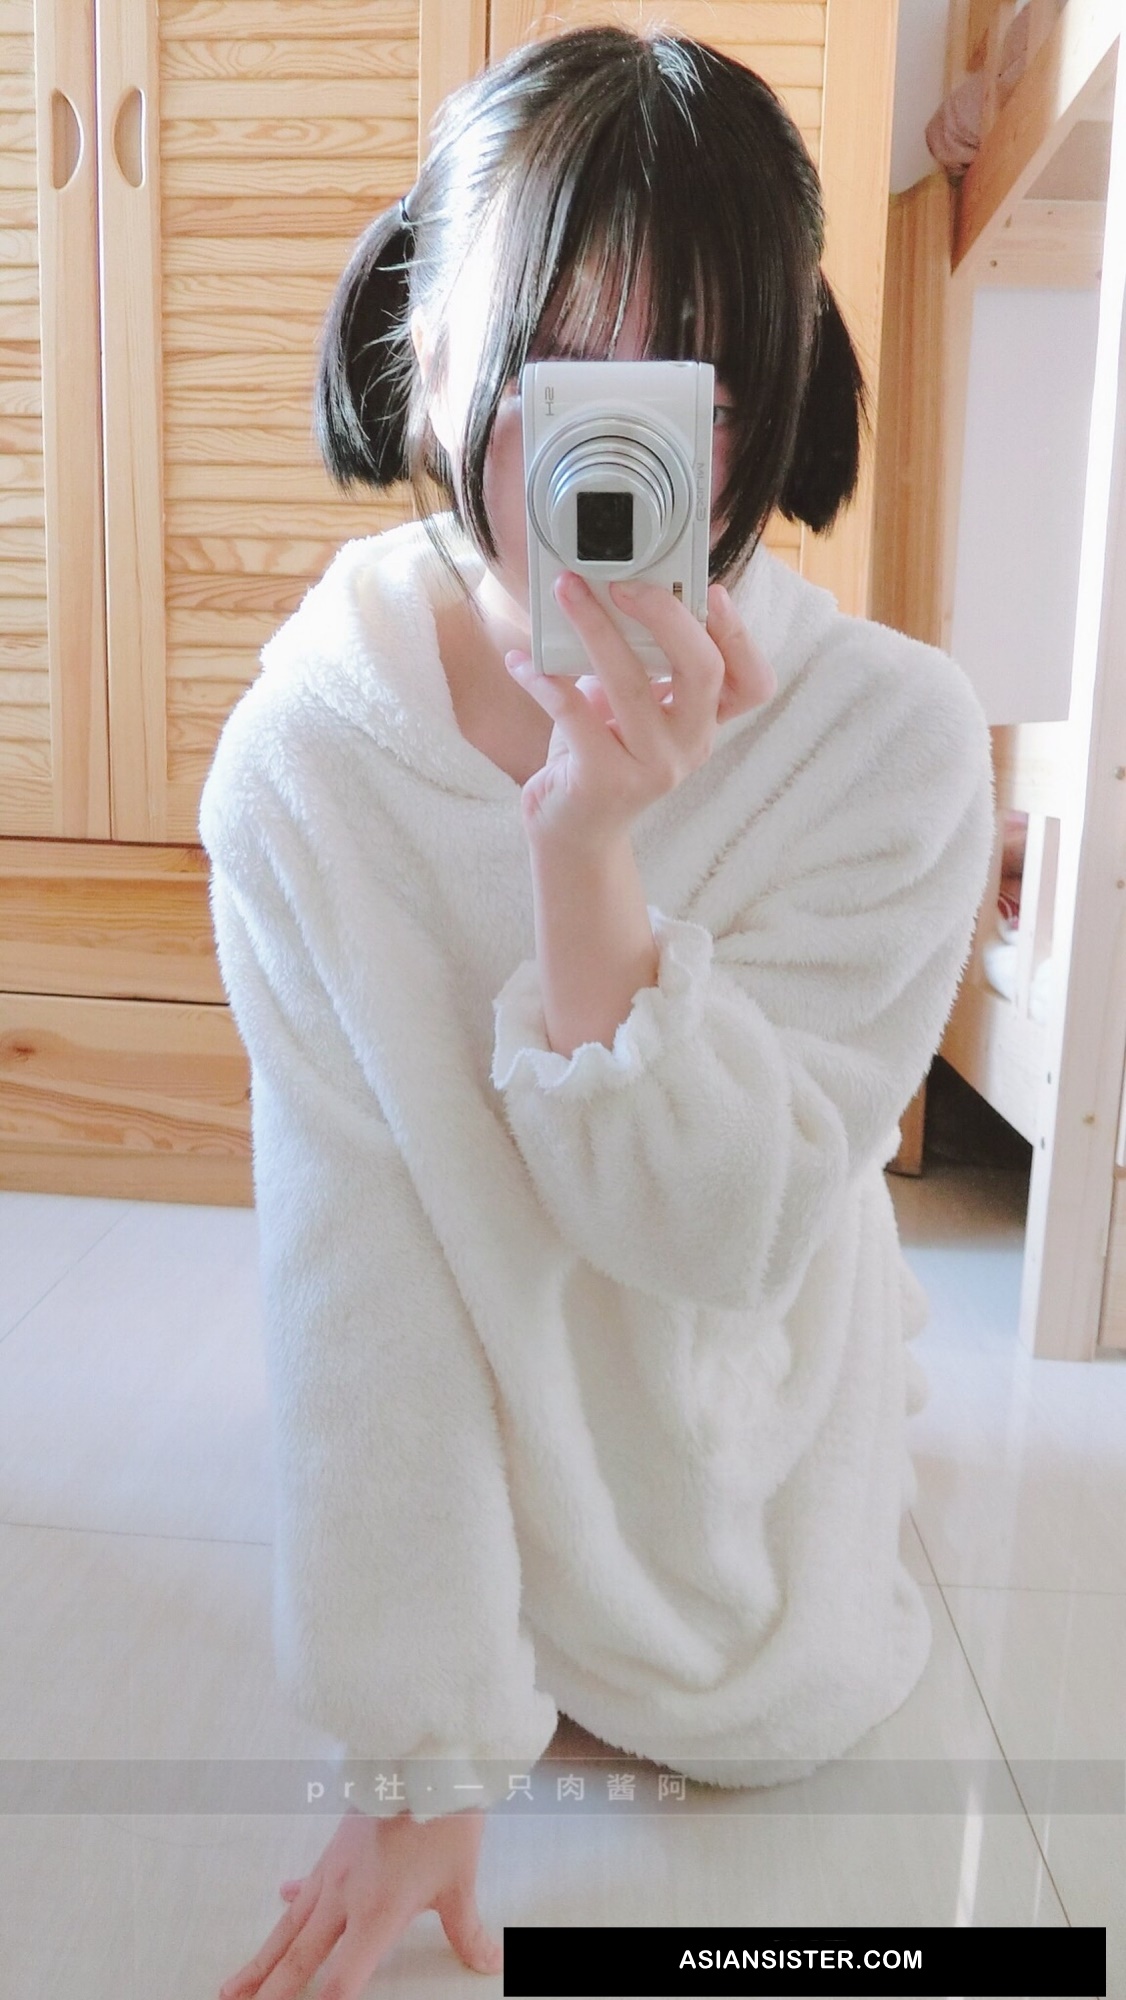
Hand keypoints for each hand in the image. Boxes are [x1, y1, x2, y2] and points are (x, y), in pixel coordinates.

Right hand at [217, 1805, 500, 1997]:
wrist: (422, 1757)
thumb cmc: (442, 1817)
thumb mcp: (460, 1881)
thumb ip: (468, 1930)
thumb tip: (489, 1962)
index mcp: (377, 1913)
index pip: (342, 1979)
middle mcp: (345, 1898)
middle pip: (298, 1958)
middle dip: (267, 1992)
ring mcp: (333, 1872)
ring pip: (287, 1928)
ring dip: (259, 1960)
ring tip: (232, 1986)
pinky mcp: (334, 1849)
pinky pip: (304, 1887)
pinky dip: (289, 1902)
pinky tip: (280, 1899)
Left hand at [505, 573, 775, 849]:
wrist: (573, 828)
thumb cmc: (600, 753)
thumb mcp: (630, 706)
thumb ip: (639, 662)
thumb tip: (611, 590)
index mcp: (704, 722)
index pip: (752, 683)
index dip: (740, 635)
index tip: (711, 592)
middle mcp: (690, 746)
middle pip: (703, 671)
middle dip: (666, 615)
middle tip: (623, 583)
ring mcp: (652, 768)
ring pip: (632, 684)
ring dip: (594, 628)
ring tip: (566, 592)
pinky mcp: (605, 780)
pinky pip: (573, 712)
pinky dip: (544, 678)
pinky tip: (522, 661)